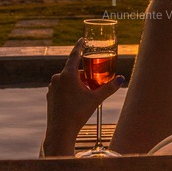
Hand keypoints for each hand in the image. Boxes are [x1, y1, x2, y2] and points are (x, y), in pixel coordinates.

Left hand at [42, 38, 123, 156]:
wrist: (60, 131)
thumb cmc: (78, 114)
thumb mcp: (96, 99)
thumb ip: (109, 88)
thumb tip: (121, 78)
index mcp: (68, 75)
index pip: (75, 55)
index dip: (79, 46)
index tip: (82, 39)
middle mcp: (57, 78)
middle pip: (73, 70)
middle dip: (84, 74)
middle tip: (93, 80)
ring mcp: (52, 87)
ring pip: (67, 80)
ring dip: (77, 83)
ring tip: (86, 93)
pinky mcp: (50, 95)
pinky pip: (62, 88)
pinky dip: (70, 90)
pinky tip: (76, 100)